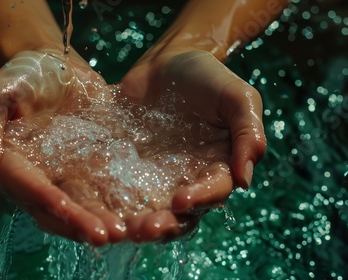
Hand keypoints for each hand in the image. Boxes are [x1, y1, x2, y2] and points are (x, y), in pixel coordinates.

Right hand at [0, 49, 124, 245]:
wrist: (58, 65)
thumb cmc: (23, 75)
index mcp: (11, 163)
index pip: (26, 185)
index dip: (44, 198)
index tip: (65, 208)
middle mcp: (38, 176)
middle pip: (55, 207)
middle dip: (77, 222)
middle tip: (102, 235)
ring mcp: (65, 174)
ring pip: (81, 204)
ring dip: (99, 220)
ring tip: (122, 232)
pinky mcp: (89, 167)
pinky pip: (103, 189)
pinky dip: (116, 203)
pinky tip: (136, 215)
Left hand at [120, 49, 266, 240]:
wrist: (167, 61)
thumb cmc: (208, 77)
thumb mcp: (237, 97)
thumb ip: (248, 133)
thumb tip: (244, 180)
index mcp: (217, 166)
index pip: (213, 192)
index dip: (199, 200)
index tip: (180, 201)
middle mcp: (187, 177)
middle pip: (180, 213)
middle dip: (165, 225)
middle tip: (146, 229)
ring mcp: (156, 175)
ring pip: (149, 209)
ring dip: (139, 223)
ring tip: (123, 229)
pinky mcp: (129, 167)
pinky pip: (121, 189)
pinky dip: (112, 203)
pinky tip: (99, 208)